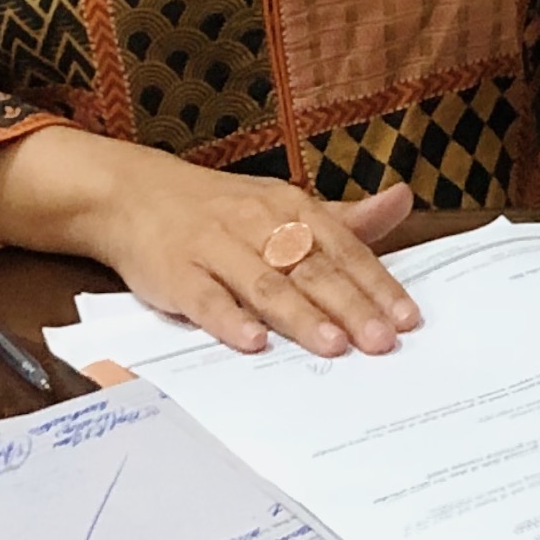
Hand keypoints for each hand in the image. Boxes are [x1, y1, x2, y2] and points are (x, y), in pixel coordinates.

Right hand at [0, 125, 423, 357]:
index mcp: (288, 207)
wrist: (132, 194)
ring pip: (263, 283)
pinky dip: (229, 319)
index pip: (342, 248)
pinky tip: (253, 342)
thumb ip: (343, 218)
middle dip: (349, 306)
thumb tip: (403, 201)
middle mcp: (255, 223)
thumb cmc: (221, 208)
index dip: (376, 284)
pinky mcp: (174, 273)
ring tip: (333, 345)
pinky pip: (204, 298)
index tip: (408, 319)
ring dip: (299, 315)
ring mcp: (213, 247)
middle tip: (382, 342)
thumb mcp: (284, 204)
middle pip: (309, 269)